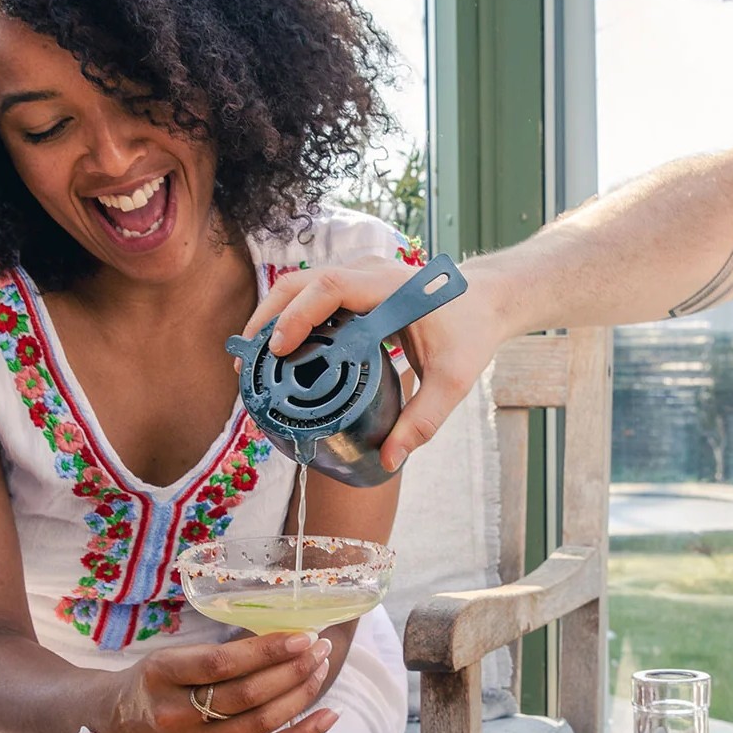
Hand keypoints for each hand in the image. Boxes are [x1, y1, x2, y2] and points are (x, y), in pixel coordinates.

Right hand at [109, 632, 336, 732]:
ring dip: (299, 695)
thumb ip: (217, 654)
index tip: (301, 636)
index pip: (221, 664)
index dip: (266, 651)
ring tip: (321, 669)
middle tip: (320, 647)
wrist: (121, 723)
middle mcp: (173, 715)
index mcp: (161, 674)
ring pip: (258, 724)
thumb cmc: (157, 680)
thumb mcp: (171, 655)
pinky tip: (327, 716)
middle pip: (245, 696)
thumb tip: (283, 636)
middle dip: (291, 670)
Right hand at [241, 254, 505, 471]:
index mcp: (388, 287)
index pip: (329, 288)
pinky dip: (287, 321)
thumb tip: (390, 460)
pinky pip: (309, 297)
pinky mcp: (351, 288)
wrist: (485, 300)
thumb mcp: (454, 380)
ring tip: (254, 363)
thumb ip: (423, 420)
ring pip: (298, 287)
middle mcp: (365, 273)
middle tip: (247, 363)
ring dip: (272, 319)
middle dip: (267, 318)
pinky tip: (278, 356)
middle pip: (299, 283)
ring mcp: (355, 276)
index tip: (278, 351)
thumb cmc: (470, 333)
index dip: (297, 316)